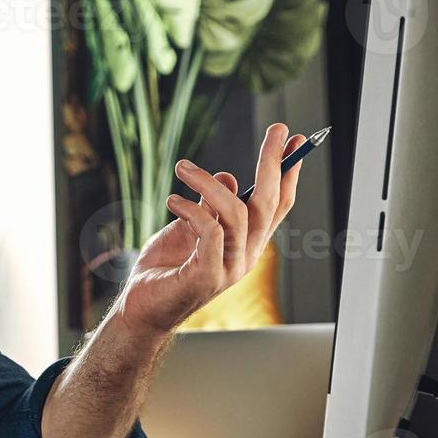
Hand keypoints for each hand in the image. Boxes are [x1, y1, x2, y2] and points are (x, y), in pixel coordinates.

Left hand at [115, 123, 304, 336]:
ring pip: (237, 213)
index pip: (277, 206)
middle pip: (269, 204)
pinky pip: (210, 231)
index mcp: (246, 243)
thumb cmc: (165, 269)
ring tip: (183, 167)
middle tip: (278, 129)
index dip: (288, 174)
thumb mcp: (187, 227)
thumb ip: (209, 206)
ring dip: (210, 183)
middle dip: (274, 163)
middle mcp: (246, 255)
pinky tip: (172, 200)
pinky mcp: (209, 276)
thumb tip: (229, 178)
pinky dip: (192, 209)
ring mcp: (231, 268)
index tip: (296, 140)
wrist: (141, 307)